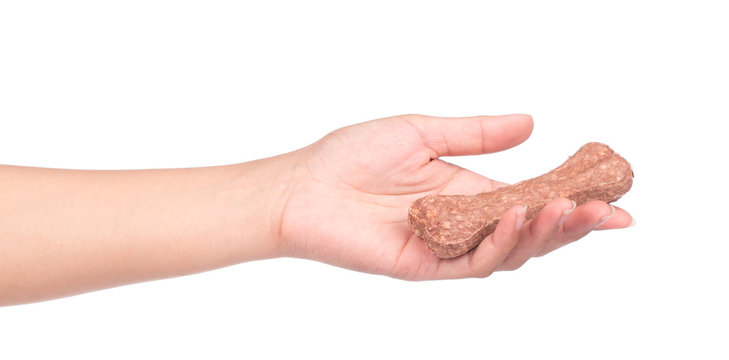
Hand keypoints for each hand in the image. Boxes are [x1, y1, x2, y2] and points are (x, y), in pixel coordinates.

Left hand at [277, 114, 632, 279]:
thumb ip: (475, 133)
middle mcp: (465, 222)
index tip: (618, 198)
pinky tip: (518, 217)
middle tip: (609, 211)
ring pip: (510, 252)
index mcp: (469, 191)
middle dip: (573, 224)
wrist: (304, 186)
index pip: (533, 200)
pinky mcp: (427, 265)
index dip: (575, 201)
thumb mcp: (422, 131)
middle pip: (532, 231)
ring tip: (571, 209)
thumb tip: (530, 122)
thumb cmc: (354, 156)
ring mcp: (448, 247)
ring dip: (545, 233)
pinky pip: (473, 262)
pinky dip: (501, 242)